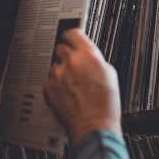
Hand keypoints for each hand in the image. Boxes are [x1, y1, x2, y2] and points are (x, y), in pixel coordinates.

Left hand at [44, 29, 121, 144]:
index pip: (73, 33)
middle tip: (74, 66)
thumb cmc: (105, 104)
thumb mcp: (110, 74)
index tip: (72, 39)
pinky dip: (56, 85)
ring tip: (73, 85)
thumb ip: (95, 59)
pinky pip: (50, 80)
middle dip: (67, 55)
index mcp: (88, 55)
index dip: (72, 36)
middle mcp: (71, 62)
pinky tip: (67, 94)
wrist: (93, 125)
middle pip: (61, 47)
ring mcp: (58, 75)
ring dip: (61, 71)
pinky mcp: (49, 88)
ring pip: (55, 65)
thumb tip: (88, 56)